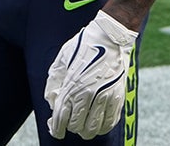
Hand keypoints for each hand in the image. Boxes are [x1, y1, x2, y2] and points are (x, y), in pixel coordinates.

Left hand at [44, 10, 137, 139]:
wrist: (110, 37)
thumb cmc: (83, 46)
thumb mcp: (61, 60)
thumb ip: (54, 82)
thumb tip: (52, 101)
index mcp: (72, 84)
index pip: (61, 115)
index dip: (57, 128)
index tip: (56, 132)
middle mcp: (88, 93)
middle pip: (77, 125)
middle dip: (71, 127)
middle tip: (70, 123)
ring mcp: (105, 96)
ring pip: (94, 128)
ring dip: (86, 130)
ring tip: (83, 126)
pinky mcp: (118, 96)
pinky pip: (110, 121)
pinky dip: (103, 127)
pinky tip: (98, 124)